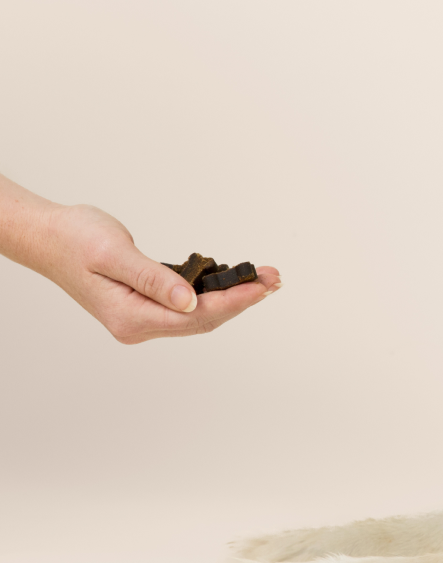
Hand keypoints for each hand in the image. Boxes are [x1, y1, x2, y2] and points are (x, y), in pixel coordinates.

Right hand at [36, 204, 280, 344]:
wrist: (49, 237)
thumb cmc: (75, 240)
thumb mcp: (114, 254)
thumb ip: (152, 279)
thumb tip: (190, 302)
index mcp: (131, 318)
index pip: (196, 317)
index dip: (234, 302)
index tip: (262, 286)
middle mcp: (138, 325)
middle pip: (204, 320)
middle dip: (242, 299)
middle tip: (274, 277)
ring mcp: (143, 318)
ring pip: (200, 315)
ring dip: (233, 296)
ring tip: (263, 277)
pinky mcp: (147, 306)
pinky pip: (189, 305)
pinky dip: (214, 292)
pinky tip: (233, 280)